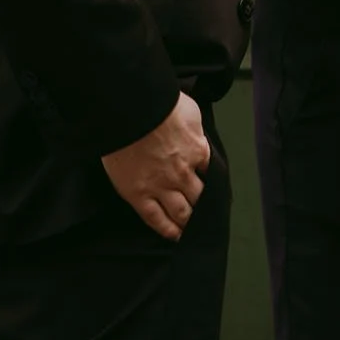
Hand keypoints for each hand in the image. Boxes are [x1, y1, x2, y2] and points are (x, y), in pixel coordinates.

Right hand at [101, 91, 210, 240]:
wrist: (128, 110)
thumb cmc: (157, 103)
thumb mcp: (189, 110)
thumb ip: (196, 128)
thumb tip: (197, 136)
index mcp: (197, 151)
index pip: (211, 173)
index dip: (212, 182)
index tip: (211, 188)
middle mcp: (183, 173)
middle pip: (200, 198)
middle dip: (203, 207)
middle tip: (206, 216)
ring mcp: (161, 187)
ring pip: (182, 213)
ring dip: (189, 222)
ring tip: (192, 230)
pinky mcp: (139, 195)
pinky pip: (156, 219)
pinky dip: (167, 230)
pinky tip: (173, 236)